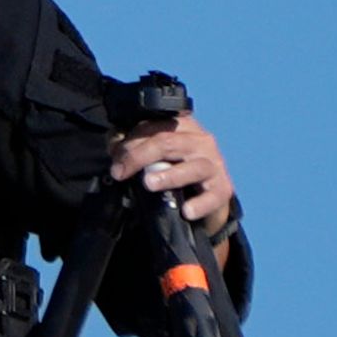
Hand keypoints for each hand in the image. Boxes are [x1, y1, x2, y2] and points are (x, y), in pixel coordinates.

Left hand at [110, 112, 236, 239]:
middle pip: (168, 142)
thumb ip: (132, 146)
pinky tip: (186, 210)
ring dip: (170, 175)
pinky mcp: (223, 188)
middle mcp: (200, 141)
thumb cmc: (174, 168)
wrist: (204, 195)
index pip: (155, 125)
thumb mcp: (154, 154)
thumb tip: (113, 146)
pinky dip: (200, 204)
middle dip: (139, 156)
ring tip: (149, 183)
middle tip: (119, 172)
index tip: (114, 156)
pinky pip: (213, 195)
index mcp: (183, 126)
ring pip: (193, 166)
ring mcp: (214, 164)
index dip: (131, 140)